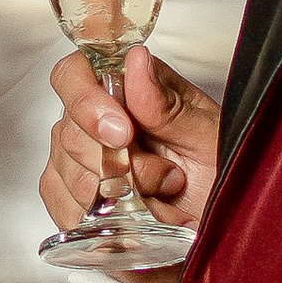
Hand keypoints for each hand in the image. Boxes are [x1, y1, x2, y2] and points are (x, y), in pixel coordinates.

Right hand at [38, 43, 220, 240]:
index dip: (88, 103)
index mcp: (131, 87)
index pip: (74, 74)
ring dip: (117, 194)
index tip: (122, 134)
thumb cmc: (218, 173)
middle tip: (168, 174)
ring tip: (160, 195)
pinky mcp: (75, 194)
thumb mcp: (207, 137)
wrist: (220, 220)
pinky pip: (62, 203)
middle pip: (70, 133)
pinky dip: (95, 215)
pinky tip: (126, 213)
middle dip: (119, 164)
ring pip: (68, 174)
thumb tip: (136, 62)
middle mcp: (101, 117)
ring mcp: (83, 156)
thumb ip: (167, 104)